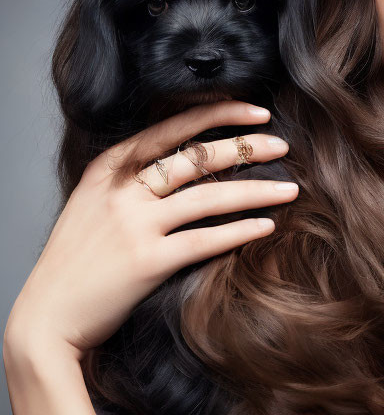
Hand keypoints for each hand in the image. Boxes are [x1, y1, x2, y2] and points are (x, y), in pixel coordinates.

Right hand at [4, 100, 297, 361]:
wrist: (45, 318)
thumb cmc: (77, 258)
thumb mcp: (95, 201)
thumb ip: (134, 176)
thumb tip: (192, 156)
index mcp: (111, 167)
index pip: (174, 127)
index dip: (221, 115)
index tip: (256, 113)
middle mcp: (123, 190)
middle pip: (198, 157)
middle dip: (247, 148)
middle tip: (283, 147)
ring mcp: (134, 224)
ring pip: (210, 197)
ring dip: (257, 191)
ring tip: (290, 189)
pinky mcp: (146, 262)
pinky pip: (205, 240)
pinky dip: (240, 231)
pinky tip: (266, 226)